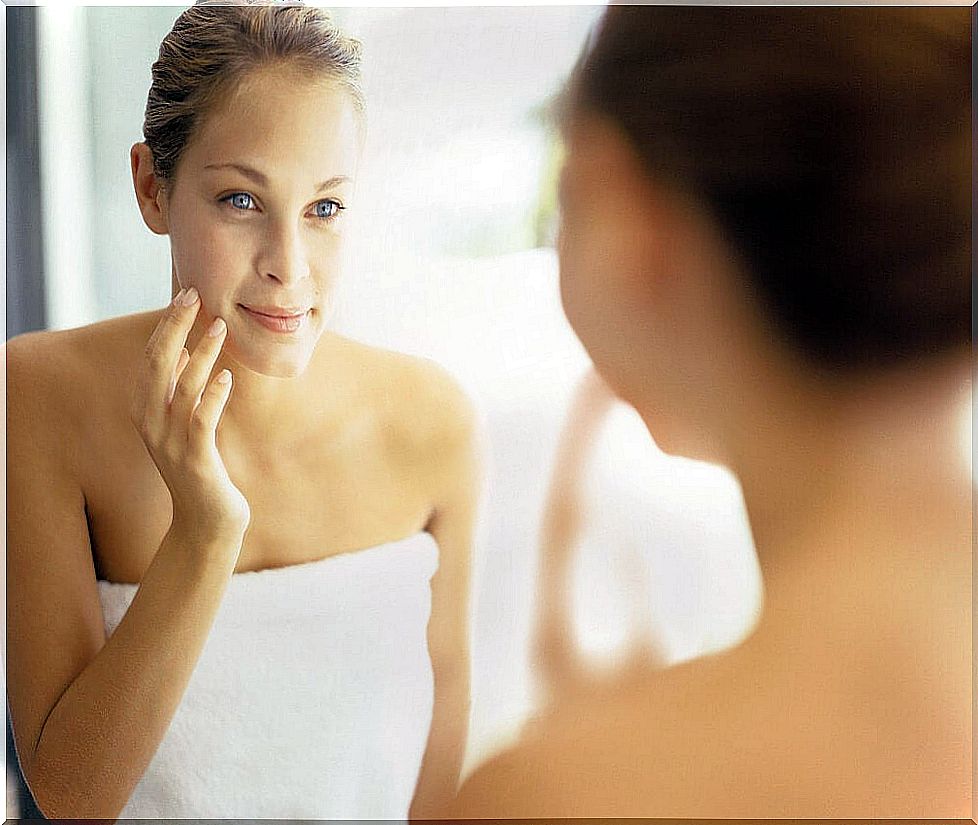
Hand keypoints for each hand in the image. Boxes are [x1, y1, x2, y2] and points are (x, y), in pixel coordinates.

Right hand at [131, 287, 250, 546]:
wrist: (205, 518)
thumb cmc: (197, 465)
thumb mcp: (181, 421)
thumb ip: (177, 388)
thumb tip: (180, 348)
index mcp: (145, 409)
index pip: (151, 356)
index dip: (167, 323)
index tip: (187, 293)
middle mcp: (151, 422)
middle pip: (158, 363)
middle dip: (175, 326)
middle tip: (195, 295)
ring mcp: (170, 441)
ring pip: (182, 387)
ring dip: (201, 353)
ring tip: (220, 327)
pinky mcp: (194, 458)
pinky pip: (201, 420)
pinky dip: (213, 396)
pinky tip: (227, 377)